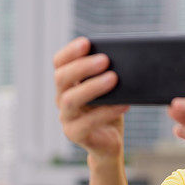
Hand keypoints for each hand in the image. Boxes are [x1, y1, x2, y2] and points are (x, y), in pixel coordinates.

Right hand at [53, 37, 129, 160]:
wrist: (109, 142)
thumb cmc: (109, 110)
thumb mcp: (108, 89)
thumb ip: (107, 74)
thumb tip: (125, 57)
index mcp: (67, 83)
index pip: (59, 63)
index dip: (70, 52)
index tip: (87, 42)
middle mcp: (61, 98)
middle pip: (61, 78)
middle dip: (82, 66)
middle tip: (105, 60)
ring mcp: (66, 118)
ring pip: (70, 100)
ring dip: (92, 87)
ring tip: (114, 78)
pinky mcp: (75, 135)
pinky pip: (87, 123)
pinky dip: (107, 112)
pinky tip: (124, 104)